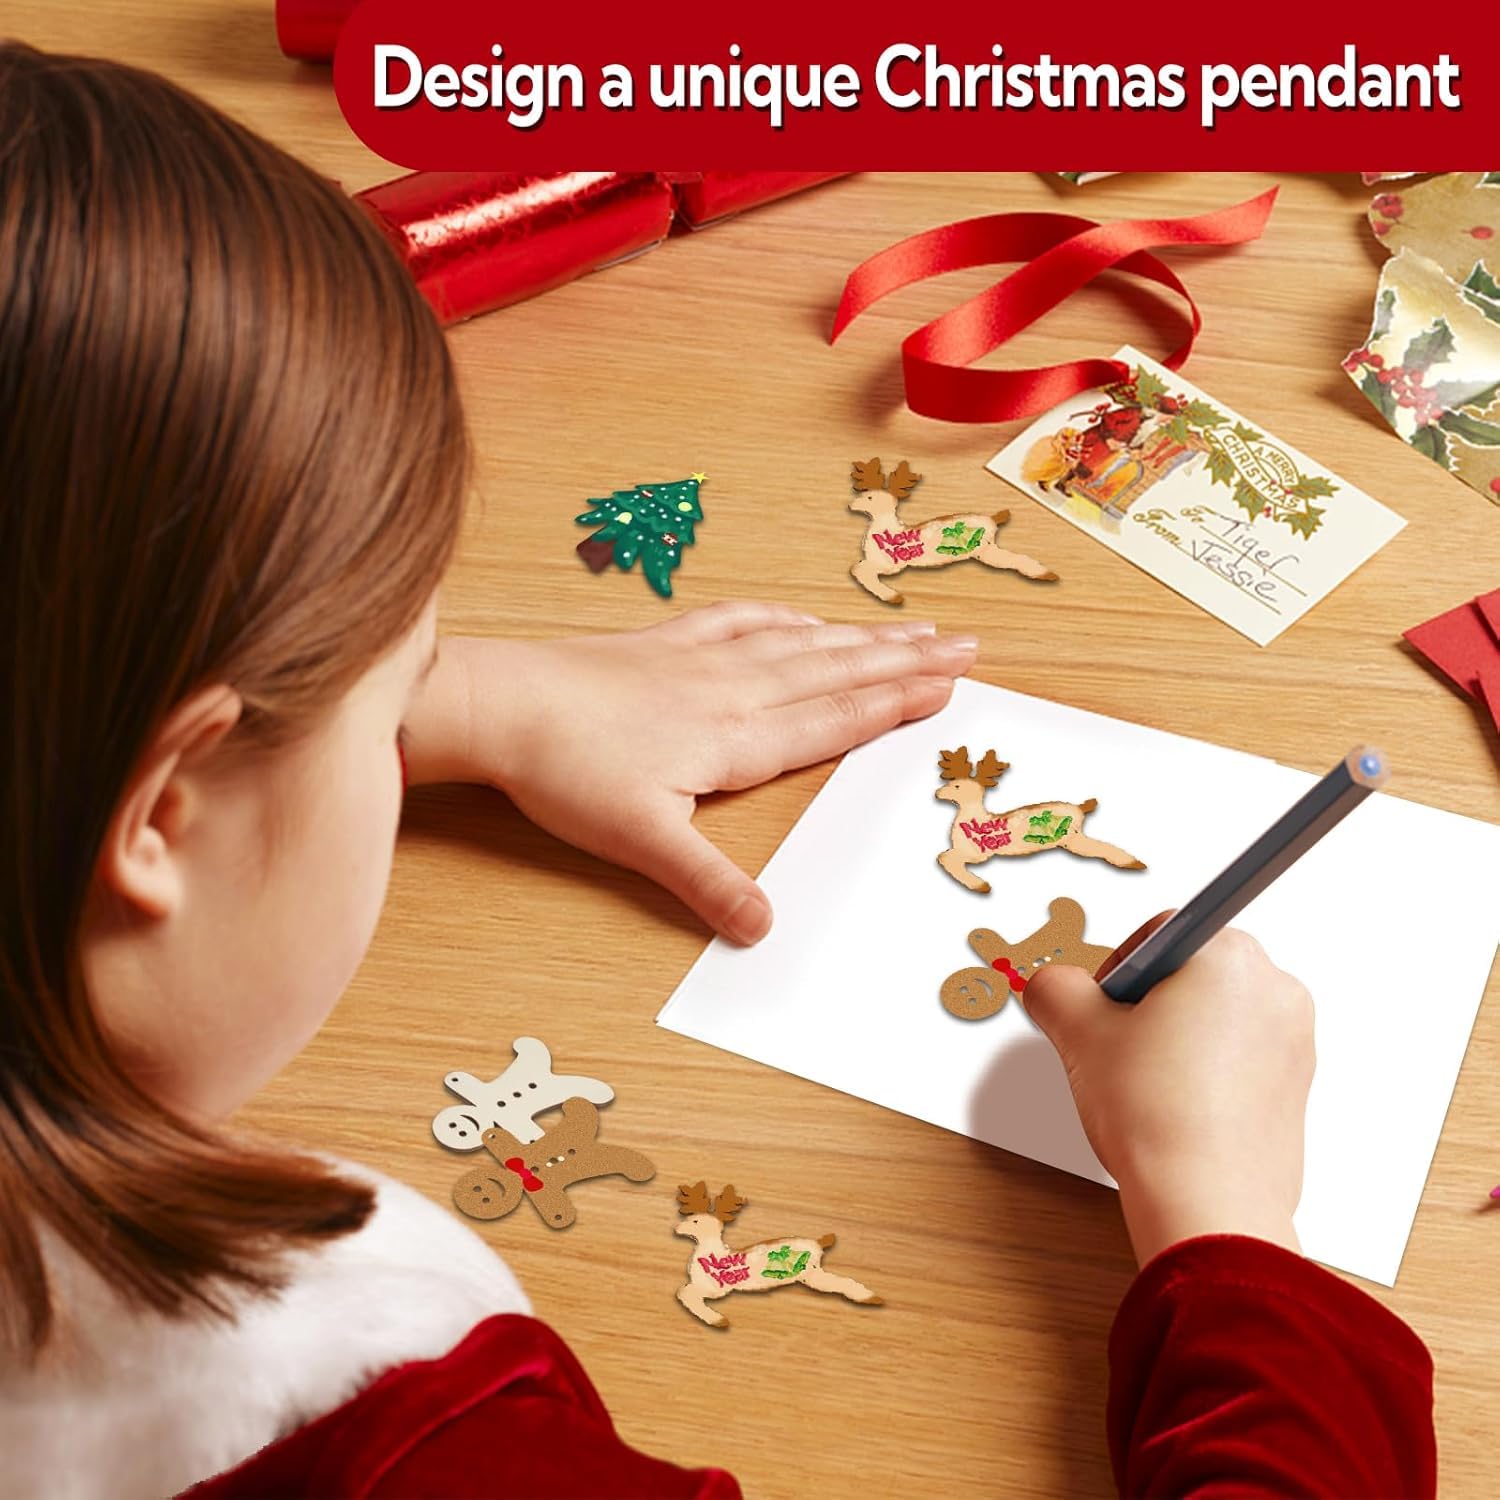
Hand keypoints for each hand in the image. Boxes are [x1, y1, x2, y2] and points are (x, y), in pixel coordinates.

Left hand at [403, 601, 976, 943]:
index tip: (950, 685)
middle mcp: (732, 690)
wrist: (502, 707)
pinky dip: (778, 617)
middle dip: (904, 660)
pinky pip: (738, 621)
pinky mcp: (664, 644)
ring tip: (909, 628)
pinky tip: (799, 615)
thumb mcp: (642, 842)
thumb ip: (708, 882)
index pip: (834, 719)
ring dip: (859, 636)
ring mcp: (700, 660)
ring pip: (799, 644)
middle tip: (964, 644)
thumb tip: (763, 929)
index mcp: (737, 738)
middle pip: (835, 672)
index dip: (896, 702)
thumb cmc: (567, 772)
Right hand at [1021, 918, 1315, 1266]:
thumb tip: (1052, 984)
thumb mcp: (1078, 1033)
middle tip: (1117, 1048)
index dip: (1117, 970)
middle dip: (1148, 1004)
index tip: (1102, 1007)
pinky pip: (1240, 1056)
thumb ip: (1054, 988)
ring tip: (1145, 1085)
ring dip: (1176, 1038)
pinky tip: (1175, 1107)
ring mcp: (1295, 1040)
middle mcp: (1274, 987)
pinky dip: (1206, 1071)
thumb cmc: (1157, 1116)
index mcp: (1228, 955)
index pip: (1158, 933)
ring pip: (1214, 1016)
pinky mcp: (1298, 1086)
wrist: (1208, 1204)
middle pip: (1190, 972)